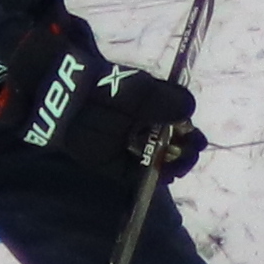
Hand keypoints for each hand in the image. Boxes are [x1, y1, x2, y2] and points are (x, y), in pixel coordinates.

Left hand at [102, 64, 207, 182]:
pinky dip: (152, 178)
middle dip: (185, 152)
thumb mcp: (141, 87)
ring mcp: (130, 148)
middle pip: (173, 147)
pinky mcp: (114, 165)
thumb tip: (189, 110)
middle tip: (190, 153)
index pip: (180, 126)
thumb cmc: (106, 85)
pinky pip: (138, 176)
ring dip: (173, 166)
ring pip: (159, 163)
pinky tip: (163, 176)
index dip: (191, 135)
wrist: (67, 96)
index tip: (196, 140)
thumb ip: (167, 99)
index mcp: (153, 107)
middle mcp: (144, 129)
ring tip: (179, 165)